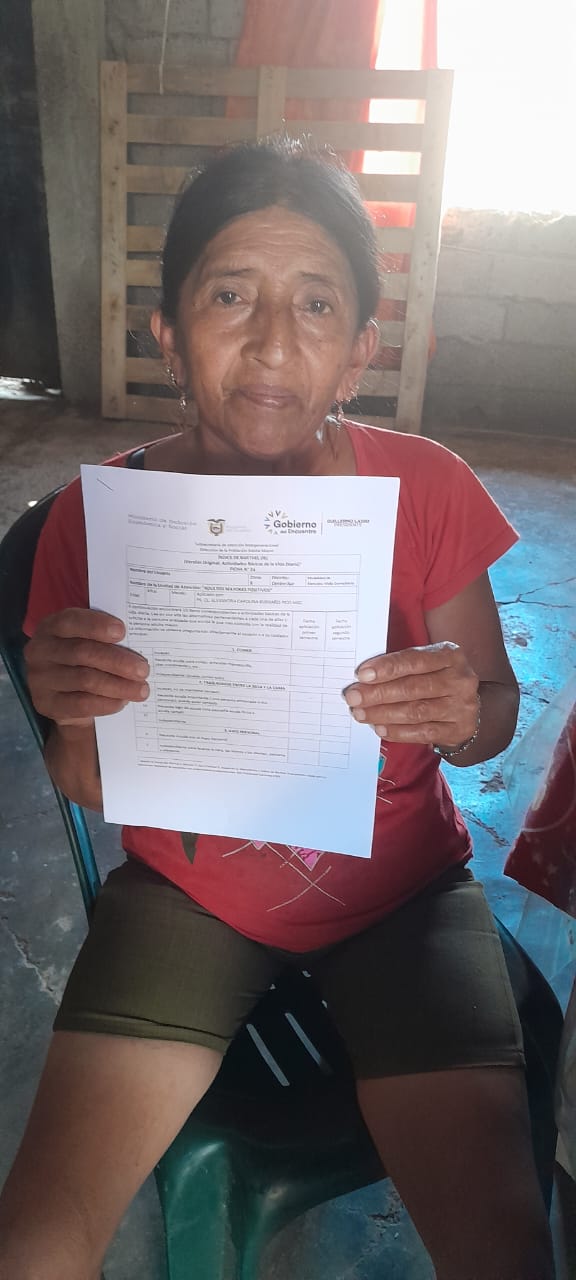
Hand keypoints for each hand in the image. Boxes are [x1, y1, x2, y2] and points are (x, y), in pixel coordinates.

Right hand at [25, 608, 149, 727]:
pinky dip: (106, 703)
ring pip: (85, 680)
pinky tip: (123, 701)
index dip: (97, 625)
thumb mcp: (86, 641)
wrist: (62, 694)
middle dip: (118, 661)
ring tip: (141, 690)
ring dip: (118, 685)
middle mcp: (40, 650)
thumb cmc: (82, 659)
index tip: (122, 631)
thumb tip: (138, 642)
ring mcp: (40, 678)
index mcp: (51, 627)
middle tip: (143, 670)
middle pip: (82, 653)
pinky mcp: (47, 704)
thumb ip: (104, 638)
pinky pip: (81, 704)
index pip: (71, 621)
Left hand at [343, 642, 478, 746]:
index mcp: (451, 656)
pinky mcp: (458, 729)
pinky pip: (423, 732)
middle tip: (353, 697)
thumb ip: (402, 667)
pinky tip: (380, 728)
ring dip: (383, 713)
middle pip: (413, 687)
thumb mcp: (428, 664)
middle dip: (378, 693)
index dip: (387, 668)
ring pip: (416, 711)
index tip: (362, 675)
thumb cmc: (437, 679)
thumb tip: (364, 678)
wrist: (467, 707)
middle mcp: (460, 680)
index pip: (414, 660)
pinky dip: (398, 731)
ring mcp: (461, 706)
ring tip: (361, 713)